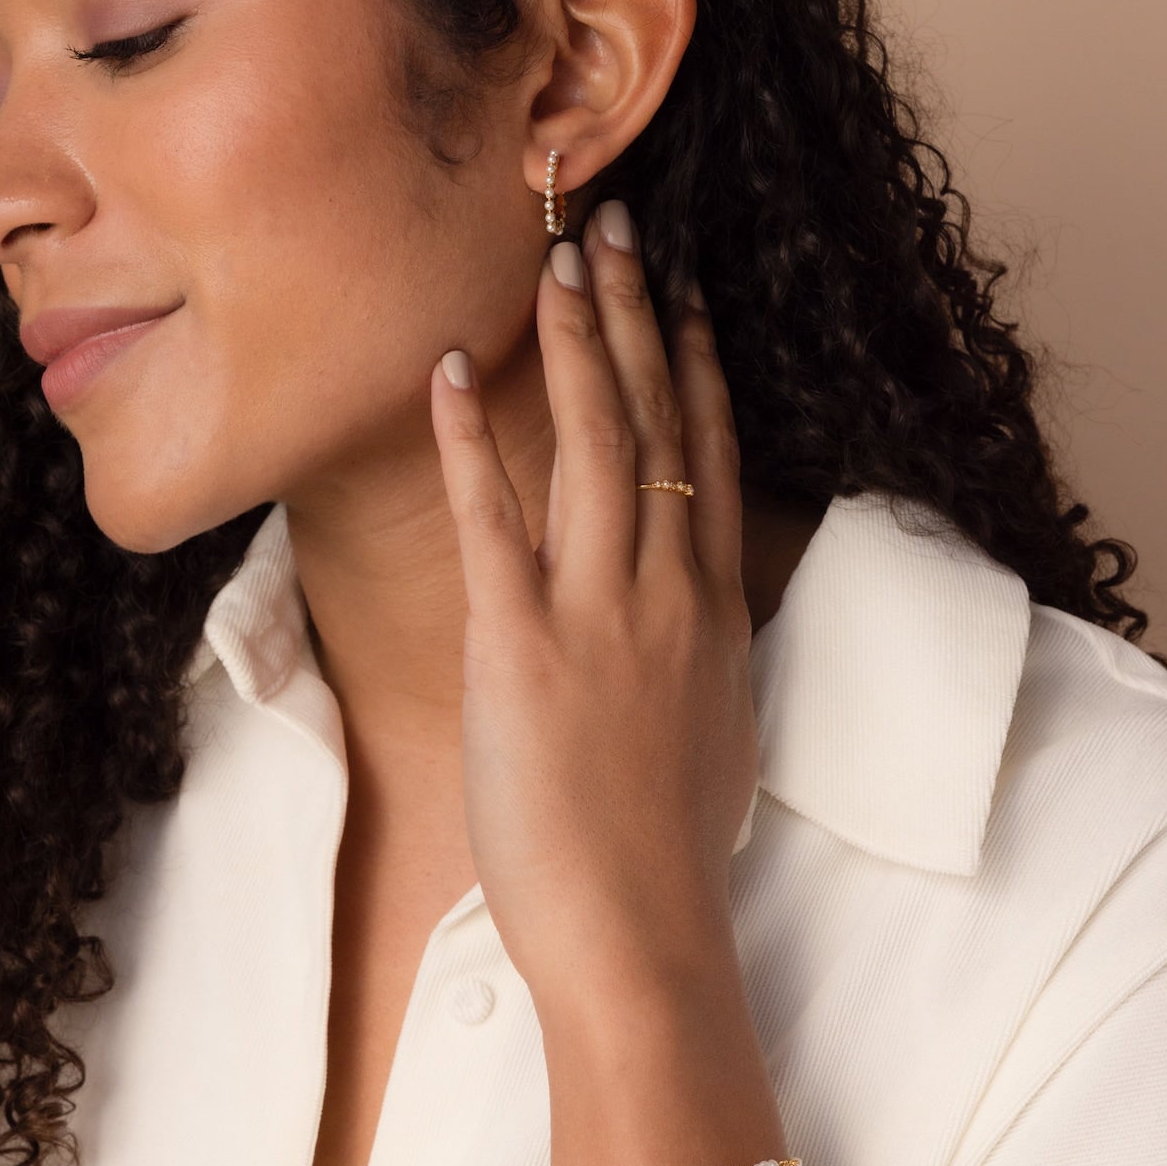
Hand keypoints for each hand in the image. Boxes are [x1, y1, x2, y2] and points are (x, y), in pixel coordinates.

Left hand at [429, 200, 757, 999]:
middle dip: (635, 318)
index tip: (685, 302)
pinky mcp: (524, 648)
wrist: (643, 932)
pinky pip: (497, 521)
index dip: (696, 371)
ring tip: (559, 262)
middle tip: (614, 233)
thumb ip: (701, 660)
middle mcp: (670, 593)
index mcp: (714, 615)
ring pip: (599, 446)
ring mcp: (601, 614)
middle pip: (660, 425)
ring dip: (578, 345)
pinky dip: (473, 440)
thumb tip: (691, 622)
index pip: (713, 461)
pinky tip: (452, 373)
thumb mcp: (713, 738)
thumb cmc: (670, 855)